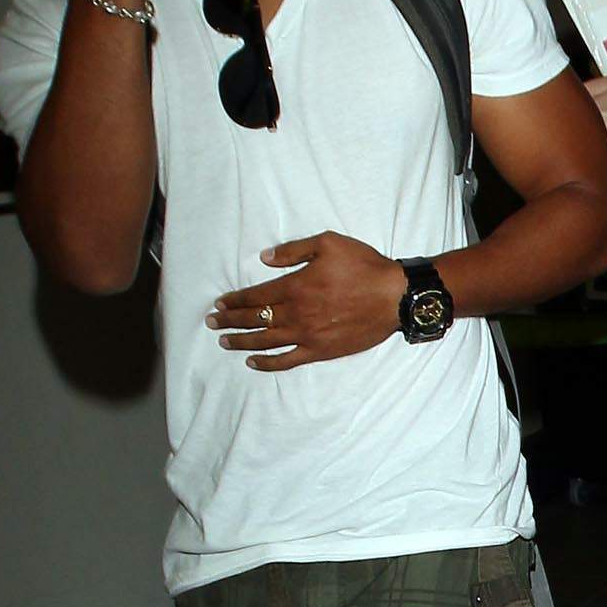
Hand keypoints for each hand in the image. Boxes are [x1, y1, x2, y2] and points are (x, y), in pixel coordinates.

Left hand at [206, 232, 405, 370]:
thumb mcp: (328, 243)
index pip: (255, 296)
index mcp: (295, 286)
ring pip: (265, 341)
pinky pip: (287, 360)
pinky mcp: (320, 351)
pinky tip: (252, 362)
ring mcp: (307, 335)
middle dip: (230, 321)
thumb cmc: (363, 266)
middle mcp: (296, 313)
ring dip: (241, 342)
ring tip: (224, 342)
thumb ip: (294, 249)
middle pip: (254, 319)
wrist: (395, 297)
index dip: (234, 300)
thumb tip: (266, 258)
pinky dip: (267, 363)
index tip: (220, 303)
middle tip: (212, 322)